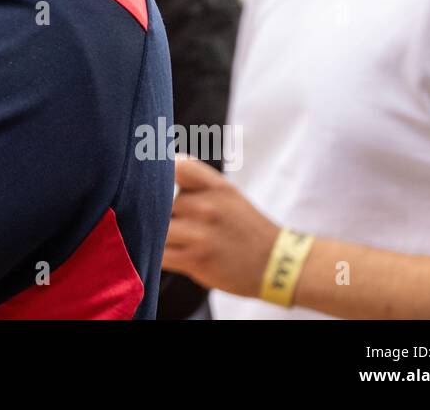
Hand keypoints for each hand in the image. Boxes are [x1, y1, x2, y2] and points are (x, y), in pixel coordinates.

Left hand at [163, 155, 279, 298]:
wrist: (276, 265)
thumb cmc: (244, 227)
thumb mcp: (229, 194)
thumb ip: (196, 180)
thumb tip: (164, 164)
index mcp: (217, 187)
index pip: (178, 166)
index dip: (160, 171)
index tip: (153, 180)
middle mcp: (208, 206)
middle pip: (160, 201)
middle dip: (159, 211)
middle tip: (166, 219)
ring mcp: (200, 234)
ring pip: (157, 228)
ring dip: (157, 234)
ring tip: (173, 238)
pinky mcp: (195, 260)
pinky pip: (160, 253)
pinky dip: (158, 253)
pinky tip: (171, 253)